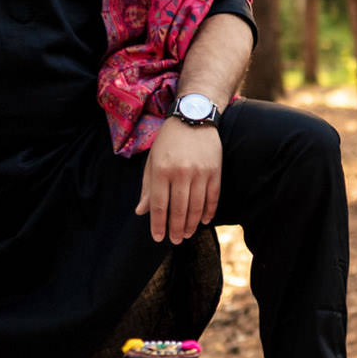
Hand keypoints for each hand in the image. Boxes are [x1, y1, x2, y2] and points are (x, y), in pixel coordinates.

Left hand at [137, 120, 222, 241]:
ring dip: (192, 224)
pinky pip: (213, 197)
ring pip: (197, 206)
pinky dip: (209, 211)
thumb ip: (148, 187)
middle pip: (179, 209)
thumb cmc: (169, 140)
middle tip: (175, 240)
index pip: (160, 205)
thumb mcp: (152, 160)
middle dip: (176, 229)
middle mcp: (181, 173)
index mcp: (162, 170)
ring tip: (187, 234)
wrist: (193, 117)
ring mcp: (200, 172)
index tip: (158, 238)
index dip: (158, 224)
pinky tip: (205, 221)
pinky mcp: (215, 171)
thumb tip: (141, 211)